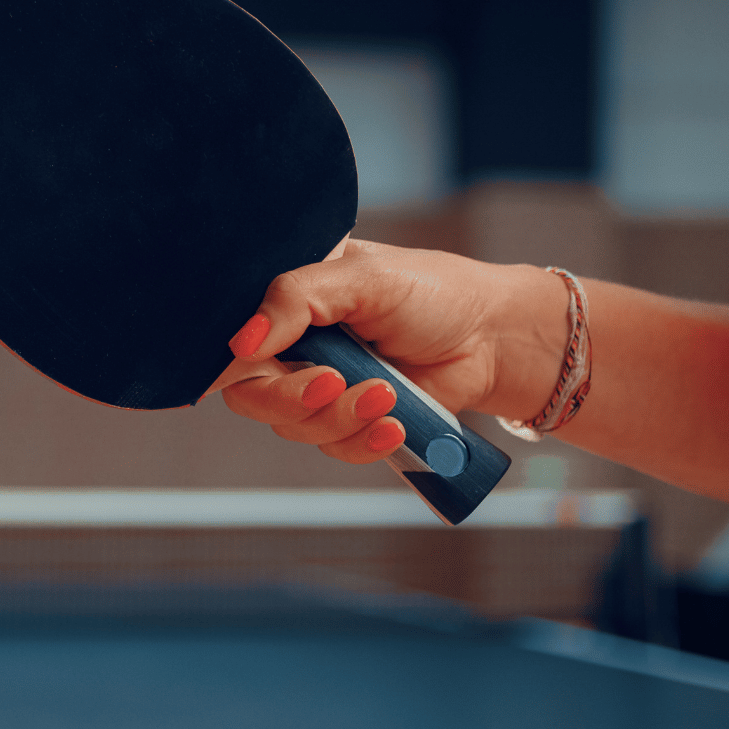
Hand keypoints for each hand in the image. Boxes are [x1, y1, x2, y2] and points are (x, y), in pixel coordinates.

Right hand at [211, 239, 568, 462]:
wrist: (496, 339)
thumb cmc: (435, 292)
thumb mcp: (365, 279)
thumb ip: (296, 298)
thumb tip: (242, 343)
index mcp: (291, 303)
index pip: (235, 340)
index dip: (233, 362)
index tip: (260, 366)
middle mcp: (296, 348)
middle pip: (252, 395)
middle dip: (291, 398)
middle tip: (332, 384)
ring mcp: (323, 390)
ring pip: (295, 427)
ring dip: (340, 418)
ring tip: (388, 393)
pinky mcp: (352, 424)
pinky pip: (333, 448)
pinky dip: (361, 442)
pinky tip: (394, 423)